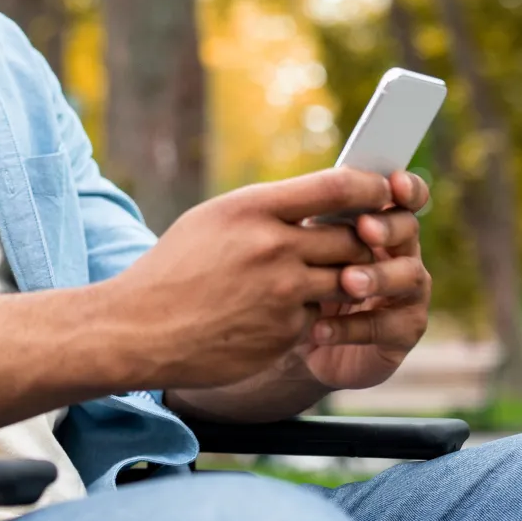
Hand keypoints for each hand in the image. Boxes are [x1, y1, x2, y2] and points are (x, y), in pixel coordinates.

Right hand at [110, 167, 398, 392]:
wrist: (139, 330)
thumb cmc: (174, 270)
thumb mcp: (214, 220)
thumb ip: (268, 209)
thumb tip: (322, 200)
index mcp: (253, 208)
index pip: (338, 187)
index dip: (371, 188)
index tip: (382, 191)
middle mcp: (273, 248)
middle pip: (354, 238)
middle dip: (362, 242)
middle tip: (358, 242)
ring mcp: (283, 294)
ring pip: (346, 280)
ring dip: (341, 279)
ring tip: (312, 278)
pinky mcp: (285, 333)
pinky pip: (319, 317)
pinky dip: (307, 315)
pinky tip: (272, 314)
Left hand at [301, 170, 431, 391]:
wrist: (291, 340)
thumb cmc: (300, 282)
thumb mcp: (301, 248)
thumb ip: (315, 223)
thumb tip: (309, 192)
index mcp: (380, 225)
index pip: (405, 198)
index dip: (408, 188)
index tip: (395, 182)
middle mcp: (401, 255)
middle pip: (409, 230)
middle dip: (390, 227)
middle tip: (365, 229)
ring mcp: (408, 295)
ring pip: (409, 277)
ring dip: (378, 276)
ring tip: (347, 281)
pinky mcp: (402, 334)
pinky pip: (389, 327)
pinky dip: (352, 327)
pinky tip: (319, 328)